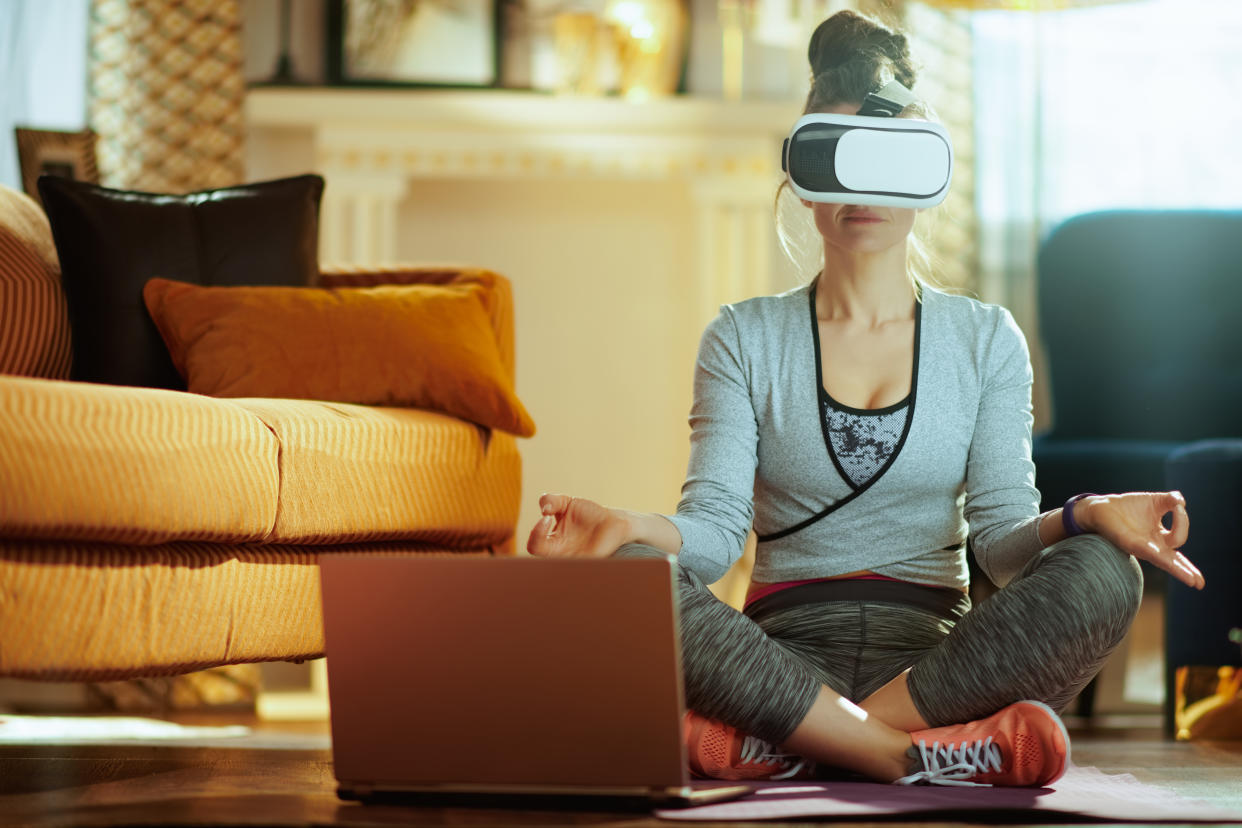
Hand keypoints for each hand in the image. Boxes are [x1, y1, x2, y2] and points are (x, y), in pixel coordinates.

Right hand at [526, 493, 629, 557]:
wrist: (614, 522)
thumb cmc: (589, 514)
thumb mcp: (567, 502)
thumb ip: (551, 500)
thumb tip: (543, 510)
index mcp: (553, 543)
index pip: (534, 545)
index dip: (535, 532)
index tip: (547, 516)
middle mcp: (560, 554)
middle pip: (539, 555)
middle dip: (537, 536)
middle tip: (548, 518)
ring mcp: (574, 561)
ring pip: (558, 567)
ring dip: (559, 549)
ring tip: (572, 530)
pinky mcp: (589, 563)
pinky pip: (581, 568)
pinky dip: (580, 561)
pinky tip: (587, 542)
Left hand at [1079, 491, 1203, 588]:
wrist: (1102, 507)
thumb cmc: (1129, 507)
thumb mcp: (1156, 501)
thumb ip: (1170, 501)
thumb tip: (1181, 502)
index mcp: (1160, 537)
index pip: (1179, 539)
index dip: (1183, 521)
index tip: (1178, 505)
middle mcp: (1153, 546)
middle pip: (1174, 562)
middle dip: (1187, 571)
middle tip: (1199, 583)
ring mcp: (1142, 547)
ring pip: (1163, 561)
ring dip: (1178, 569)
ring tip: (1192, 581)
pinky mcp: (1129, 543)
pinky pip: (1146, 551)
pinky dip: (1156, 553)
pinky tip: (1164, 558)